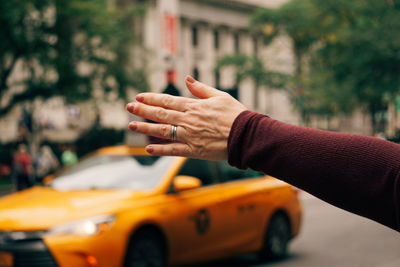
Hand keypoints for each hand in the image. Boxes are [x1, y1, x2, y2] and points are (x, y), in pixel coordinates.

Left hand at [126, 76, 246, 159]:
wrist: (246, 136)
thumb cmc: (236, 114)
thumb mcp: (220, 96)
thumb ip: (201, 89)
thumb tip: (186, 79)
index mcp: (194, 106)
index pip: (168, 101)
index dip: (151, 98)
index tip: (139, 96)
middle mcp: (188, 120)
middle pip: (161, 114)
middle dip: (143, 110)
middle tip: (128, 107)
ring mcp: (189, 136)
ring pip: (162, 131)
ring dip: (145, 128)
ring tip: (131, 125)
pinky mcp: (194, 150)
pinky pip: (173, 150)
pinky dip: (160, 150)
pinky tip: (148, 149)